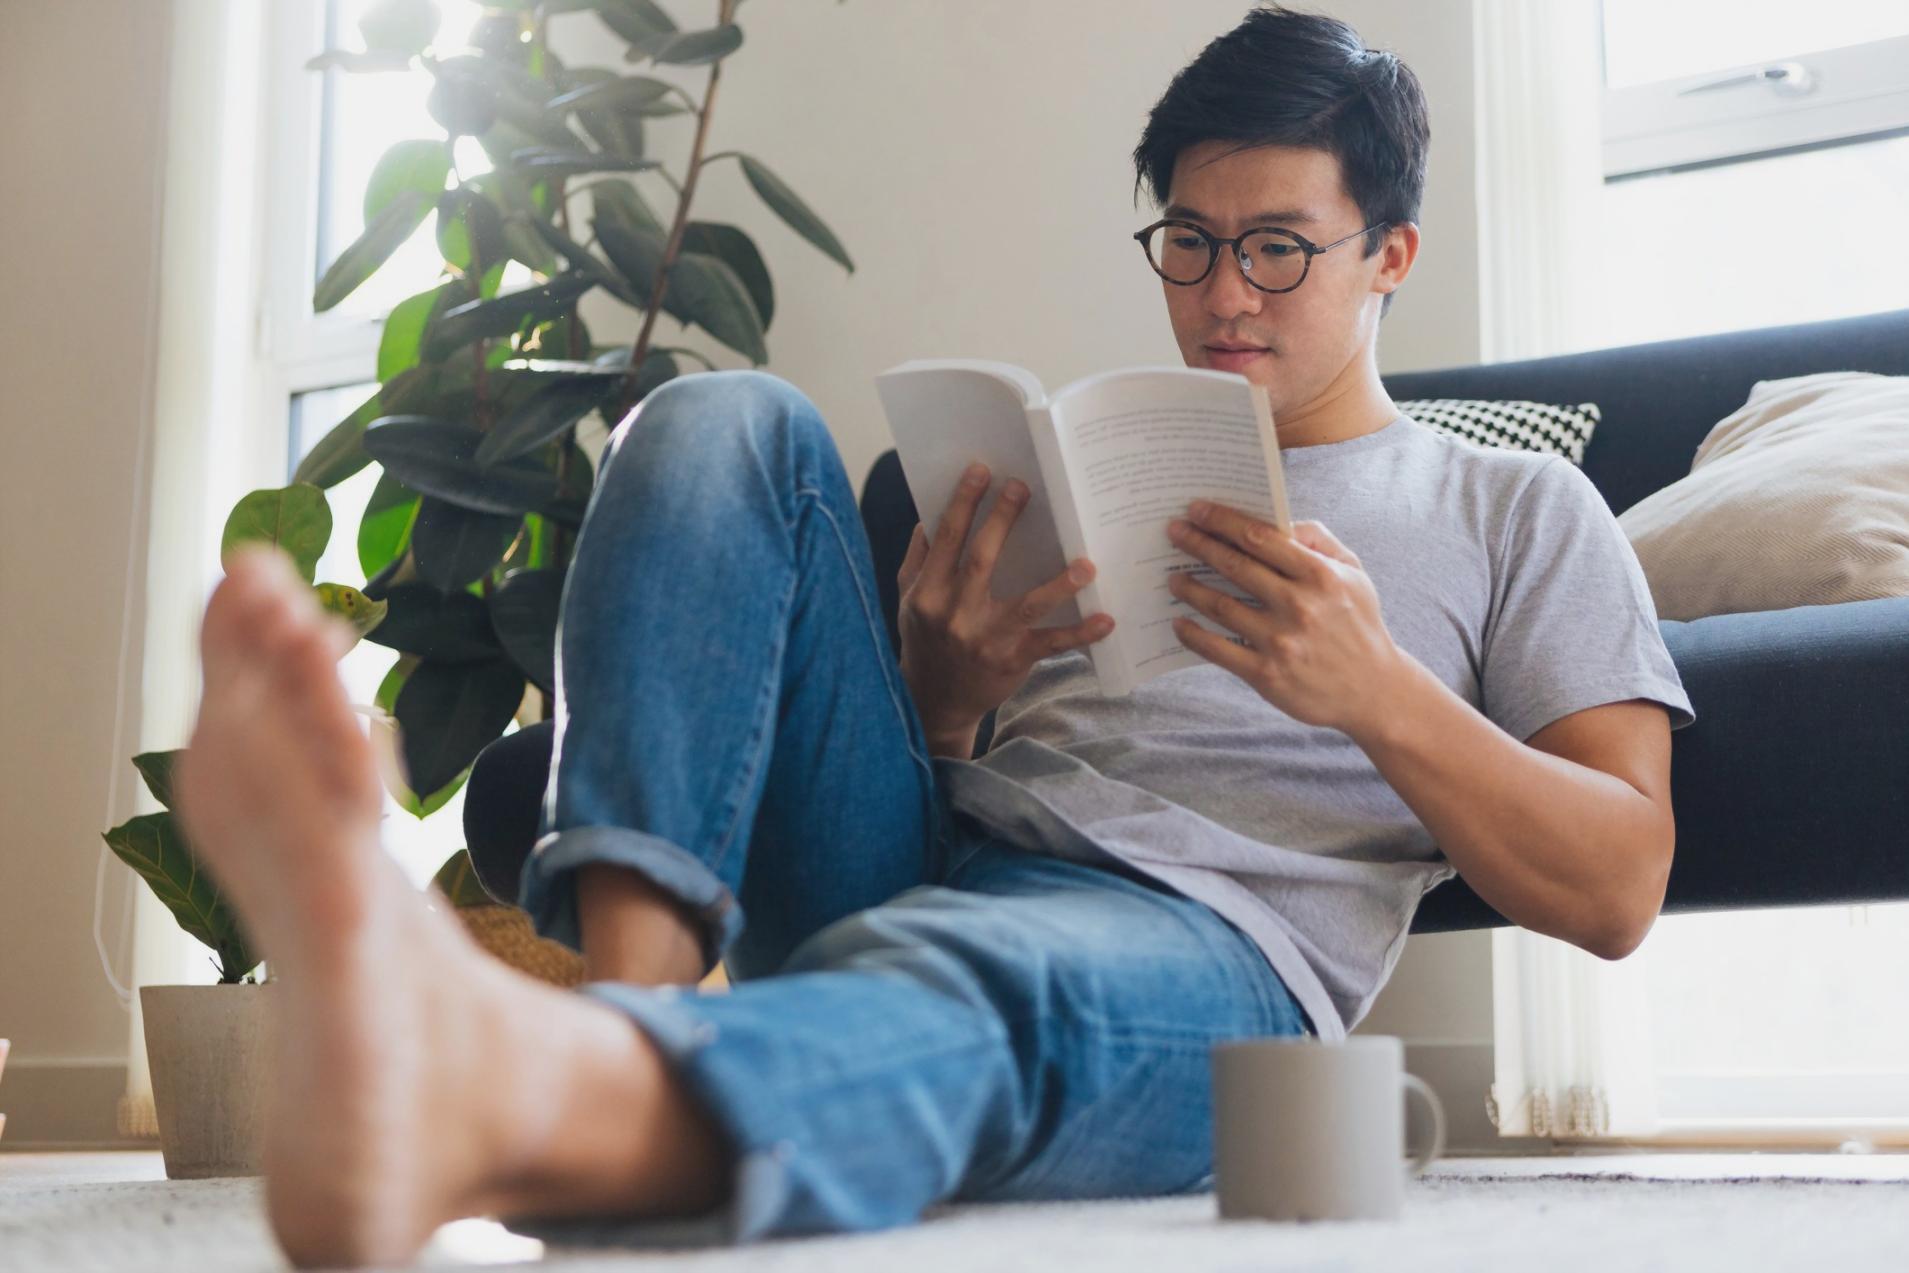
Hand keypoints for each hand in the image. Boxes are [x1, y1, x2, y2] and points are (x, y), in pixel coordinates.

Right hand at [897, 462, 1114, 742]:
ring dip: (1058, 584)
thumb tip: (929, 518)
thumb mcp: (908, 601)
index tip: (981, 470)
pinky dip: (1080, 633)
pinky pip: (1051, 645)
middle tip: (1023, 487)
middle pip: (982, 560)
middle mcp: (955, 615)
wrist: (935, 702)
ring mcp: (985, 640)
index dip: (963, 502)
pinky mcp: (1012, 661)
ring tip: (1086, 564)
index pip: (946, 539)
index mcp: (928, 593)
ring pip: (1026, 605)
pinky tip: (1106, 620)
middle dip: (1003, 520)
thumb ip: (918, 560)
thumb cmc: (925, 641)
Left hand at [1164, 500, 1404, 733]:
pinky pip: (1217, 650)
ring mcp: (1280, 641)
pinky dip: (1193, 635)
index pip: (1261, 538)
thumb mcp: (1354, 574)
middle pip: (1235, 566)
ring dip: (1190, 588)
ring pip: (1220, 606)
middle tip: (1174, 532)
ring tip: (1173, 577)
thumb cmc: (1359, 624)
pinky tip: (1179, 623)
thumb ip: (1319, 539)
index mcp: (1320, 576)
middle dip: (1198, 544)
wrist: (1373, 690)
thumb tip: (1279, 518)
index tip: (1197, 510)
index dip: (1223, 521)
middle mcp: (1299, 606)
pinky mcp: (1266, 674)